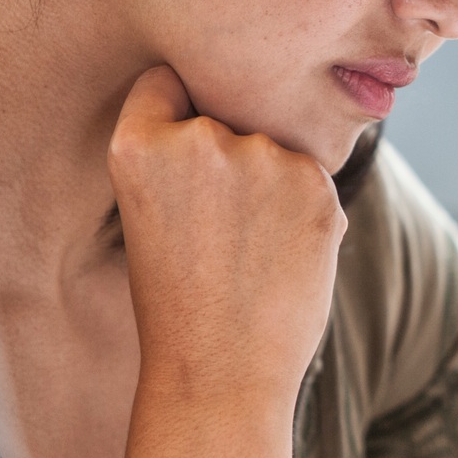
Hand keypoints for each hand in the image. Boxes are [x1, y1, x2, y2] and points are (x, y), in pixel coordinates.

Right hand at [105, 66, 345, 457]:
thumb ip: (184, 157)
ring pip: (276, 149)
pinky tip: (281, 260)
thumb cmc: (178, 303)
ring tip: (249, 254)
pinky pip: (312, 180)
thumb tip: (240, 117)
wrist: (221, 374)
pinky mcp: (319, 185)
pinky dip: (305, 213)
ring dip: (273, 186)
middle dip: (231, 159)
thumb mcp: (150, 213)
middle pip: (229, 115)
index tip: (185, 154)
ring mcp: (264, 158)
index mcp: (139, 145)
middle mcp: (201, 139)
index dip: (179, 113)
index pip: (167, 83)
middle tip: (219, 231)